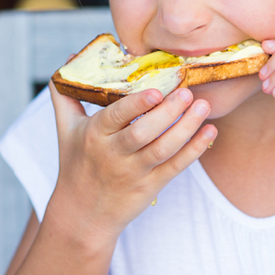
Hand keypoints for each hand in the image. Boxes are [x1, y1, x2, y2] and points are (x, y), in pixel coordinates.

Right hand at [47, 82, 215, 243]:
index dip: (136, 104)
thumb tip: (72, 60)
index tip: (155, 90)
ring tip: (203, 106)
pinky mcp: (151, 186)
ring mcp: (134, 172)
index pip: (115, 116)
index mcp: (93, 135)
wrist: (82, 214)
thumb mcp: (65, 128)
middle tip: (187, 92)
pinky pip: (175, 167)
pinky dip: (194, 150)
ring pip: (163, 150)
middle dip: (167, 113)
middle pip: (142, 133)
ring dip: (186, 128)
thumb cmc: (75, 163)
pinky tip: (209, 132)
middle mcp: (113, 154)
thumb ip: (66, 93)